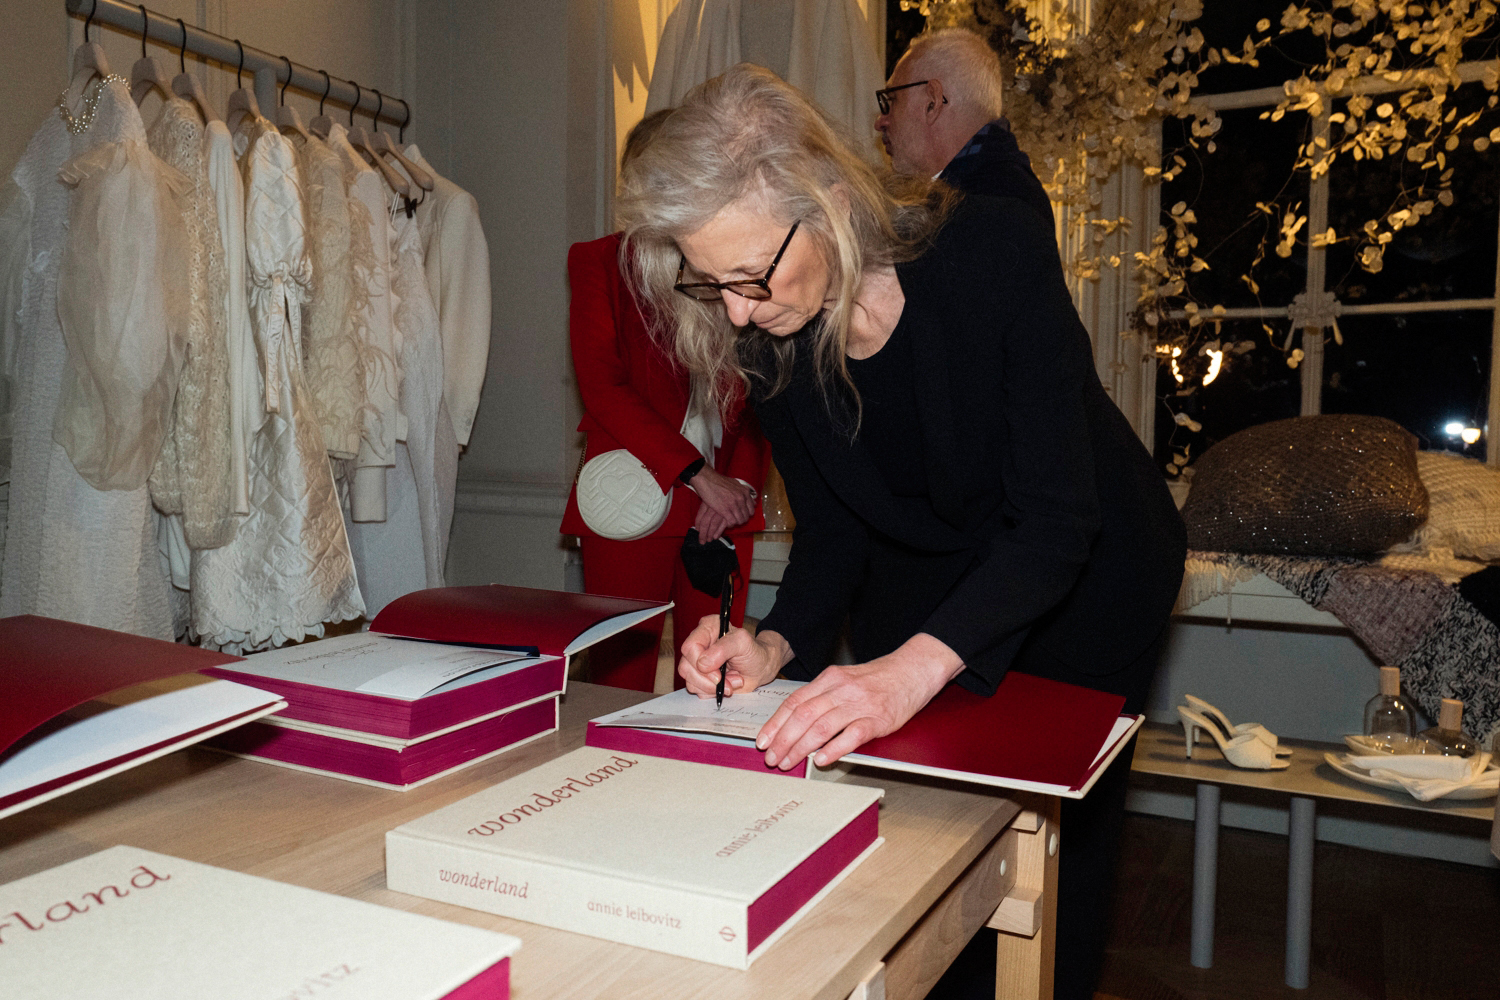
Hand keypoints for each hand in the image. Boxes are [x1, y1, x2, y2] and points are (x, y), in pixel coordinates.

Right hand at [677, 617, 788, 697]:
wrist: (760, 668)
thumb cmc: (754, 652)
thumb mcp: (743, 643)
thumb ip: (723, 648)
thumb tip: (703, 663)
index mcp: (707, 628)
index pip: (690, 647)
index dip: (700, 663)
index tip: (718, 675)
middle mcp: (699, 644)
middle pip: (686, 666)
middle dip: (708, 680)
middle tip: (728, 683)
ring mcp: (697, 662)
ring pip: (689, 680)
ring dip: (712, 687)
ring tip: (733, 682)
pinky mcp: (699, 676)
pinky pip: (696, 689)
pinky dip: (713, 692)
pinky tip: (727, 685)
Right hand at [688, 467, 755, 540]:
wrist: (707, 479)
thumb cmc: (719, 481)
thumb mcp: (735, 484)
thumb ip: (743, 492)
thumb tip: (751, 499)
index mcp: (745, 492)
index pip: (751, 510)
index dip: (746, 515)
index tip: (741, 515)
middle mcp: (741, 499)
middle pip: (746, 517)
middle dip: (741, 520)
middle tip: (735, 519)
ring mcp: (733, 505)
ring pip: (740, 520)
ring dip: (735, 522)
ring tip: (730, 521)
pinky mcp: (725, 510)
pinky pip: (732, 522)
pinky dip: (730, 524)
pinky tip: (726, 522)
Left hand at [755, 633, 964, 770]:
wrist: (913, 670)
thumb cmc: (878, 678)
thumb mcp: (845, 678)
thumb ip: (822, 696)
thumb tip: (795, 720)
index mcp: (830, 679)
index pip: (795, 701)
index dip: (776, 723)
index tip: (763, 740)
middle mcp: (841, 690)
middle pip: (803, 716)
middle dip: (783, 740)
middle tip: (772, 758)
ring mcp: (860, 704)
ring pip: (822, 727)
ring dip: (801, 748)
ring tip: (789, 762)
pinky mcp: (878, 719)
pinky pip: (851, 736)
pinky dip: (833, 749)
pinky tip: (821, 759)